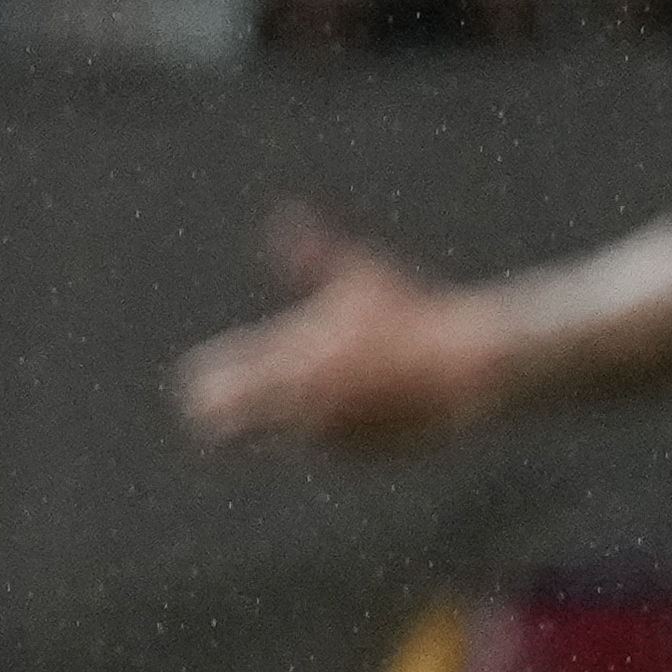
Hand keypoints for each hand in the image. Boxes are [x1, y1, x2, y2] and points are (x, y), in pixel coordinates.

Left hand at [175, 205, 512, 449]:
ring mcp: (323, 436)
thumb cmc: (417, 313)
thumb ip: (312, 255)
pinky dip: (317, 435)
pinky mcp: (350, 457)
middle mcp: (297, 404)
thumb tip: (283, 214)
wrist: (471, 368)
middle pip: (216, 429)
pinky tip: (346, 409)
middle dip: (213, 419)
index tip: (205, 378)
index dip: (200, 382)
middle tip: (221, 408)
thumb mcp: (361, 278)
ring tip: (298, 397)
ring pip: (266, 443)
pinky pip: (315, 450)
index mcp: (289, 358)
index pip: (207, 383)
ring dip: (270, 426)